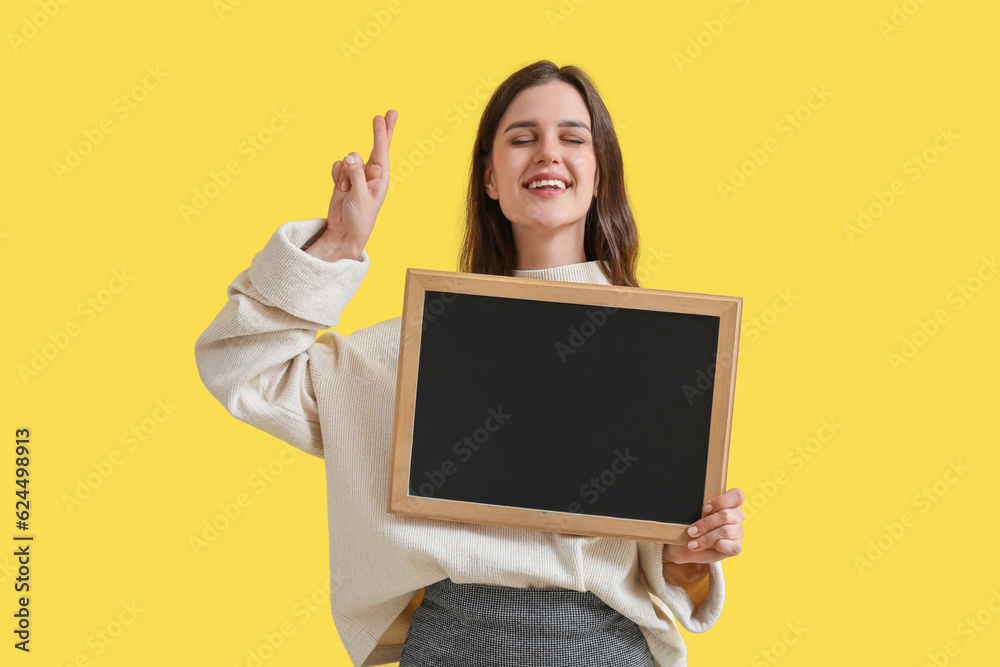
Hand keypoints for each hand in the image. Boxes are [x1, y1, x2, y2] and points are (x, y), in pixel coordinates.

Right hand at [324, 109, 397, 255]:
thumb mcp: (360, 197)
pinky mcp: (343, 178)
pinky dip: (336, 174)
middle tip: (389, 113)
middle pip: (376, 146)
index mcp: (380, 178)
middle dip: (381, 131)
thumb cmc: (360, 219)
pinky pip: (337, 166)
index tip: (383, 116)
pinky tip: (339, 187)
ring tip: (345, 189)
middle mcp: (370, 174)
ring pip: (348, 158)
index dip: (382, 133)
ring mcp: (356, 175)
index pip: (382, 151)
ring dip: (344, 171)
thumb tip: (349, 156)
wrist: (344, 232)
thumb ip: (355, 175)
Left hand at [663, 487, 744, 563]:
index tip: (704, 509)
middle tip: (691, 531)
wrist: (686, 547)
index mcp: (730, 503)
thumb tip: (698, 509)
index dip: (720, 501)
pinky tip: (706, 548)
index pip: (736, 495)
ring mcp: (738, 532)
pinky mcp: (736, 547)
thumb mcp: (694, 514)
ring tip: (693, 543)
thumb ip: (700, 508)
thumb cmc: (693, 526)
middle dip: (705, 524)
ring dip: (706, 538)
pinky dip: (715, 546)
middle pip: (726, 515)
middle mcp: (737, 516)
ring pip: (725, 531)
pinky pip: (730, 546)